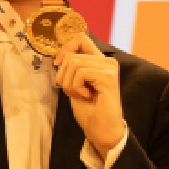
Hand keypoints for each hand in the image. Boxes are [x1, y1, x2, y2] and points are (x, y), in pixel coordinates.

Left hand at [54, 34, 124, 157]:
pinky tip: (87, 96)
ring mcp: (109, 68)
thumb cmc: (90, 111)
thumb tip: (59, 57)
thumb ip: (71, 69)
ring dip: (70, 84)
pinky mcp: (108, 76)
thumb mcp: (75, 85)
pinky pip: (79, 73)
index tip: (58, 64)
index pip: (80, 38)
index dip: (65, 48)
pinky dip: (76, 87)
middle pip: (72, 55)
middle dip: (64, 76)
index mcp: (100, 61)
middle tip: (76, 92)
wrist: (102, 131)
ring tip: (82, 95)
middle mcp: (107, 61)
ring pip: (73, 64)